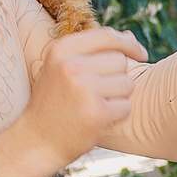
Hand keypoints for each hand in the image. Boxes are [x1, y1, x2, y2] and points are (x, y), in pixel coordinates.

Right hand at [0, 25, 151, 176]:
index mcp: (61, 50)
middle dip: (116, 77)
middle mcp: (72, 66)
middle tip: (95, 93)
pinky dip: (117, 115)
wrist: (36, 141)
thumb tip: (129, 37)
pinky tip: (97, 120)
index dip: (129, 44)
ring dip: (118, 97)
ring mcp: (85, 90)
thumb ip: (90, 51)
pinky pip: (126, 107)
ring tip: (93, 106)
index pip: (107, 36)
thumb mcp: (60, 68)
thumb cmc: (54, 102)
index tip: (141, 54)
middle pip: (120, 61)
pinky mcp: (97, 114)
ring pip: (127, 84)